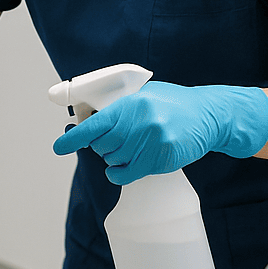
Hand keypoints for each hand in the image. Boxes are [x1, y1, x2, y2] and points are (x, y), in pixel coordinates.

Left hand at [52, 81, 267, 184]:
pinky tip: (120, 168)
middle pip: (103, 146)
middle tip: (111, 140)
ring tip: (127, 148)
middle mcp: (141, 122)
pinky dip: (119, 173)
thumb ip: (119, 107)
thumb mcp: (144, 95)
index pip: (96, 124)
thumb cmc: (173, 103)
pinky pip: (129, 173)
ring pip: (115, 160)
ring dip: (113, 158)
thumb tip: (88, 120)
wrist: (209, 115)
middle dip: (101, 146)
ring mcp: (153, 142)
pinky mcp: (162, 159)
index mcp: (132, 103)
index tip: (59, 147)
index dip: (74, 137)